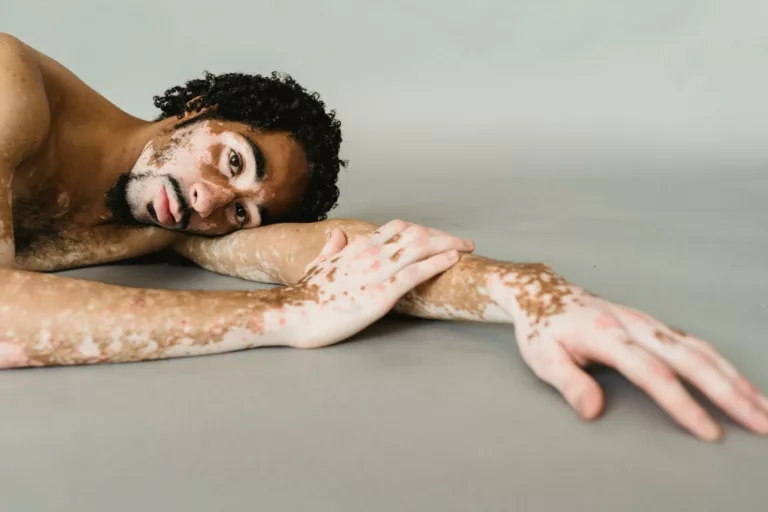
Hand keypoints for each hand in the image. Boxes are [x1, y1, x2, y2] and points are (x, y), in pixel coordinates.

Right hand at [290, 219, 474, 347]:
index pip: (398, 228)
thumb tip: (338, 235)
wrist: (291, 313)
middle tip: (463, 243)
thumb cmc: (304, 295)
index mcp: (357, 246)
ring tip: (466, 248)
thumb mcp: (318, 265)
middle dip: (443, 237)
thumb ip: (331, 249)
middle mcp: (370, 252)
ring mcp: (376, 271)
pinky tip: (452, 261)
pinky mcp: (380, 293)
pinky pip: (414, 273)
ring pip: (419, 248)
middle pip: (416, 234)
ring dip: (447, 245)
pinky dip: (436, 264)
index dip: (423, 231)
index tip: (439, 237)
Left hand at [489, 270, 767, 440]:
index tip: (709, 431)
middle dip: (731, 393)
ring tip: (765, 409)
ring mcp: (648, 323)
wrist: (543, 292)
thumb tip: (593, 411)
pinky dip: (723, 365)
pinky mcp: (654, 325)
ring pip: (701, 349)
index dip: (682, 404)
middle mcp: (635, 325)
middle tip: (763, 423)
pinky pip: (695, 344)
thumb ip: (569, 383)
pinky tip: (741, 384)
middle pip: (691, 360)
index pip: (652, 374)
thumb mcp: (543, 357)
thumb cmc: (543, 328)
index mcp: (607, 335)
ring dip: (736, 379)